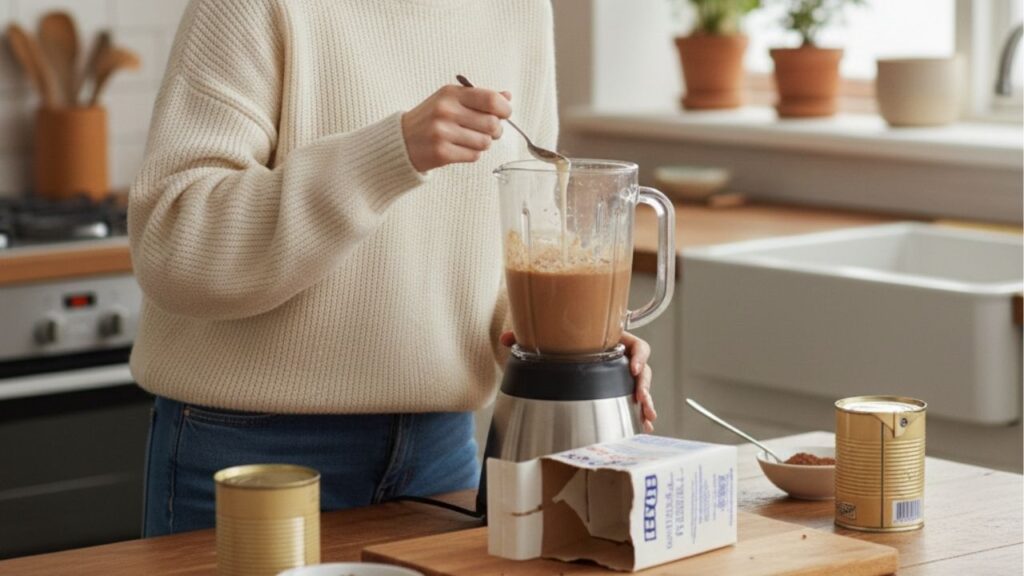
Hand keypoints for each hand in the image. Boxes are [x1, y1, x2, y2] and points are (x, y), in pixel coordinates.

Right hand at [401, 84, 510, 172]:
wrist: (402, 140)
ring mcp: (442, 133)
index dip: (505, 109)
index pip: (491, 100)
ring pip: (485, 142)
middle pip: (492, 124)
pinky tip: (460, 148)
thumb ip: (479, 98)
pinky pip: (474, 156)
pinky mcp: (441, 153)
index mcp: (451, 94)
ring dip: (483, 143)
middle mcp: (446, 111)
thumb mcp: (451, 100)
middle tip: (489, 131)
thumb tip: (507, 96)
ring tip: (470, 140)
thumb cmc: (431, 118)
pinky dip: (472, 154)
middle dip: (496, 130)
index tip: (504, 114)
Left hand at [498, 331, 656, 432]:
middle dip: (645, 385)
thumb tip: (507, 338)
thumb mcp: (547, 337)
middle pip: (643, 368)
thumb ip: (528, 336)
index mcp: (612, 340)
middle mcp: (619, 358)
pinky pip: (633, 401)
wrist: (562, 351)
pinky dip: (640, 413)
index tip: (633, 368)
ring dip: (647, 402)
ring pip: (641, 387)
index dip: (639, 355)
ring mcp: (620, 376)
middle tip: (640, 398)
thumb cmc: (561, 341)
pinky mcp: (617, 391)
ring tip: (647, 417)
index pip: (635, 344)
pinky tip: (643, 427)